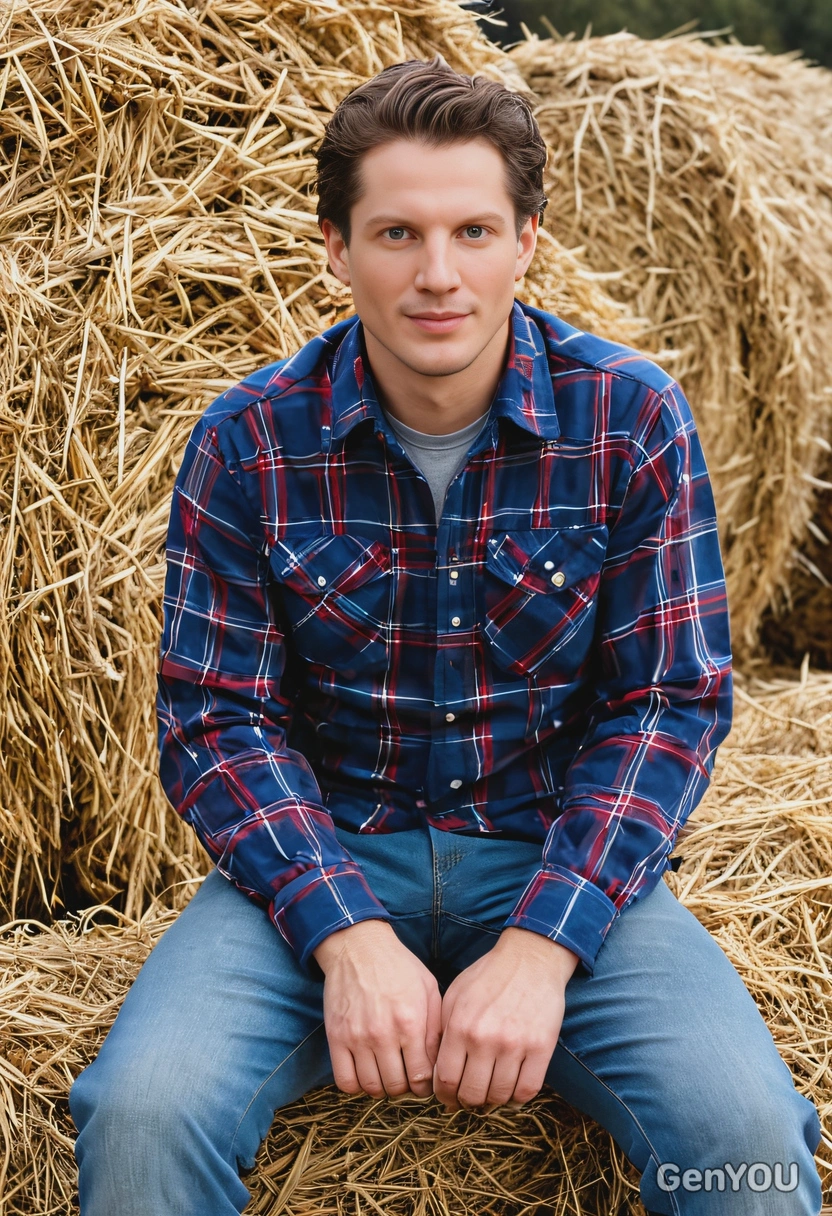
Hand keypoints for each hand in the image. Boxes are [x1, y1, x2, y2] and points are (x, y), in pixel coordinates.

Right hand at [313, 919, 441, 1099]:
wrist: (359, 947)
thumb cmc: (398, 967)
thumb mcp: (428, 990)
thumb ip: (436, 1027)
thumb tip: (439, 1062)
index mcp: (410, 1023)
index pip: (422, 1076)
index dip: (426, 1086)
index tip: (424, 1081)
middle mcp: (383, 1034)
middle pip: (396, 1086)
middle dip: (405, 1087)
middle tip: (405, 1076)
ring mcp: (357, 1038)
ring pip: (371, 1087)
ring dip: (381, 1087)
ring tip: (385, 1074)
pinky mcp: (336, 1038)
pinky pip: (344, 1080)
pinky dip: (356, 1085)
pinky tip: (364, 1072)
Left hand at [432, 927, 579, 1112]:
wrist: (530, 959)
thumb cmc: (489, 976)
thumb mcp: (454, 995)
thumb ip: (442, 1030)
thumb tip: (434, 1067)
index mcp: (460, 1026)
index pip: (446, 1080)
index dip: (445, 1096)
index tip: (448, 1097)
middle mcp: (486, 1039)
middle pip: (472, 1094)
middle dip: (467, 1101)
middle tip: (469, 1097)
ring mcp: (515, 1045)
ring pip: (499, 1096)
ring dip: (493, 1100)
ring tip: (490, 1091)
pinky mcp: (541, 1048)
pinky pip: (527, 1090)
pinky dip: (517, 1097)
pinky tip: (512, 1089)